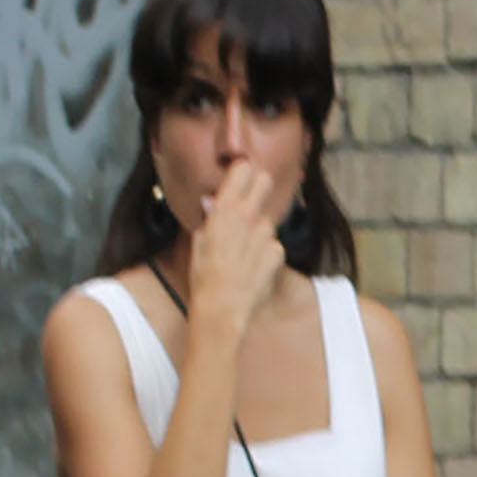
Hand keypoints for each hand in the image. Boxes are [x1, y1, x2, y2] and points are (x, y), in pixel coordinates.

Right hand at [185, 160, 291, 338]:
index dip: (242, 173)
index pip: (243, 168)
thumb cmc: (204, 275)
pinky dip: (266, 253)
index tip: (239, 181)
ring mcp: (266, 233)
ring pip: (268, 220)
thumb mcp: (199, 240)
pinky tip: (253, 266)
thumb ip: (210, 217)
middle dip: (259, 188)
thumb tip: (212, 203)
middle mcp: (248, 215)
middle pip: (265, 181)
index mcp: (225, 208)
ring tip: (243, 252)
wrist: (221, 307)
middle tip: (249, 204)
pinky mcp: (277, 251)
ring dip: (259, 230)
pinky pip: (274, 244)